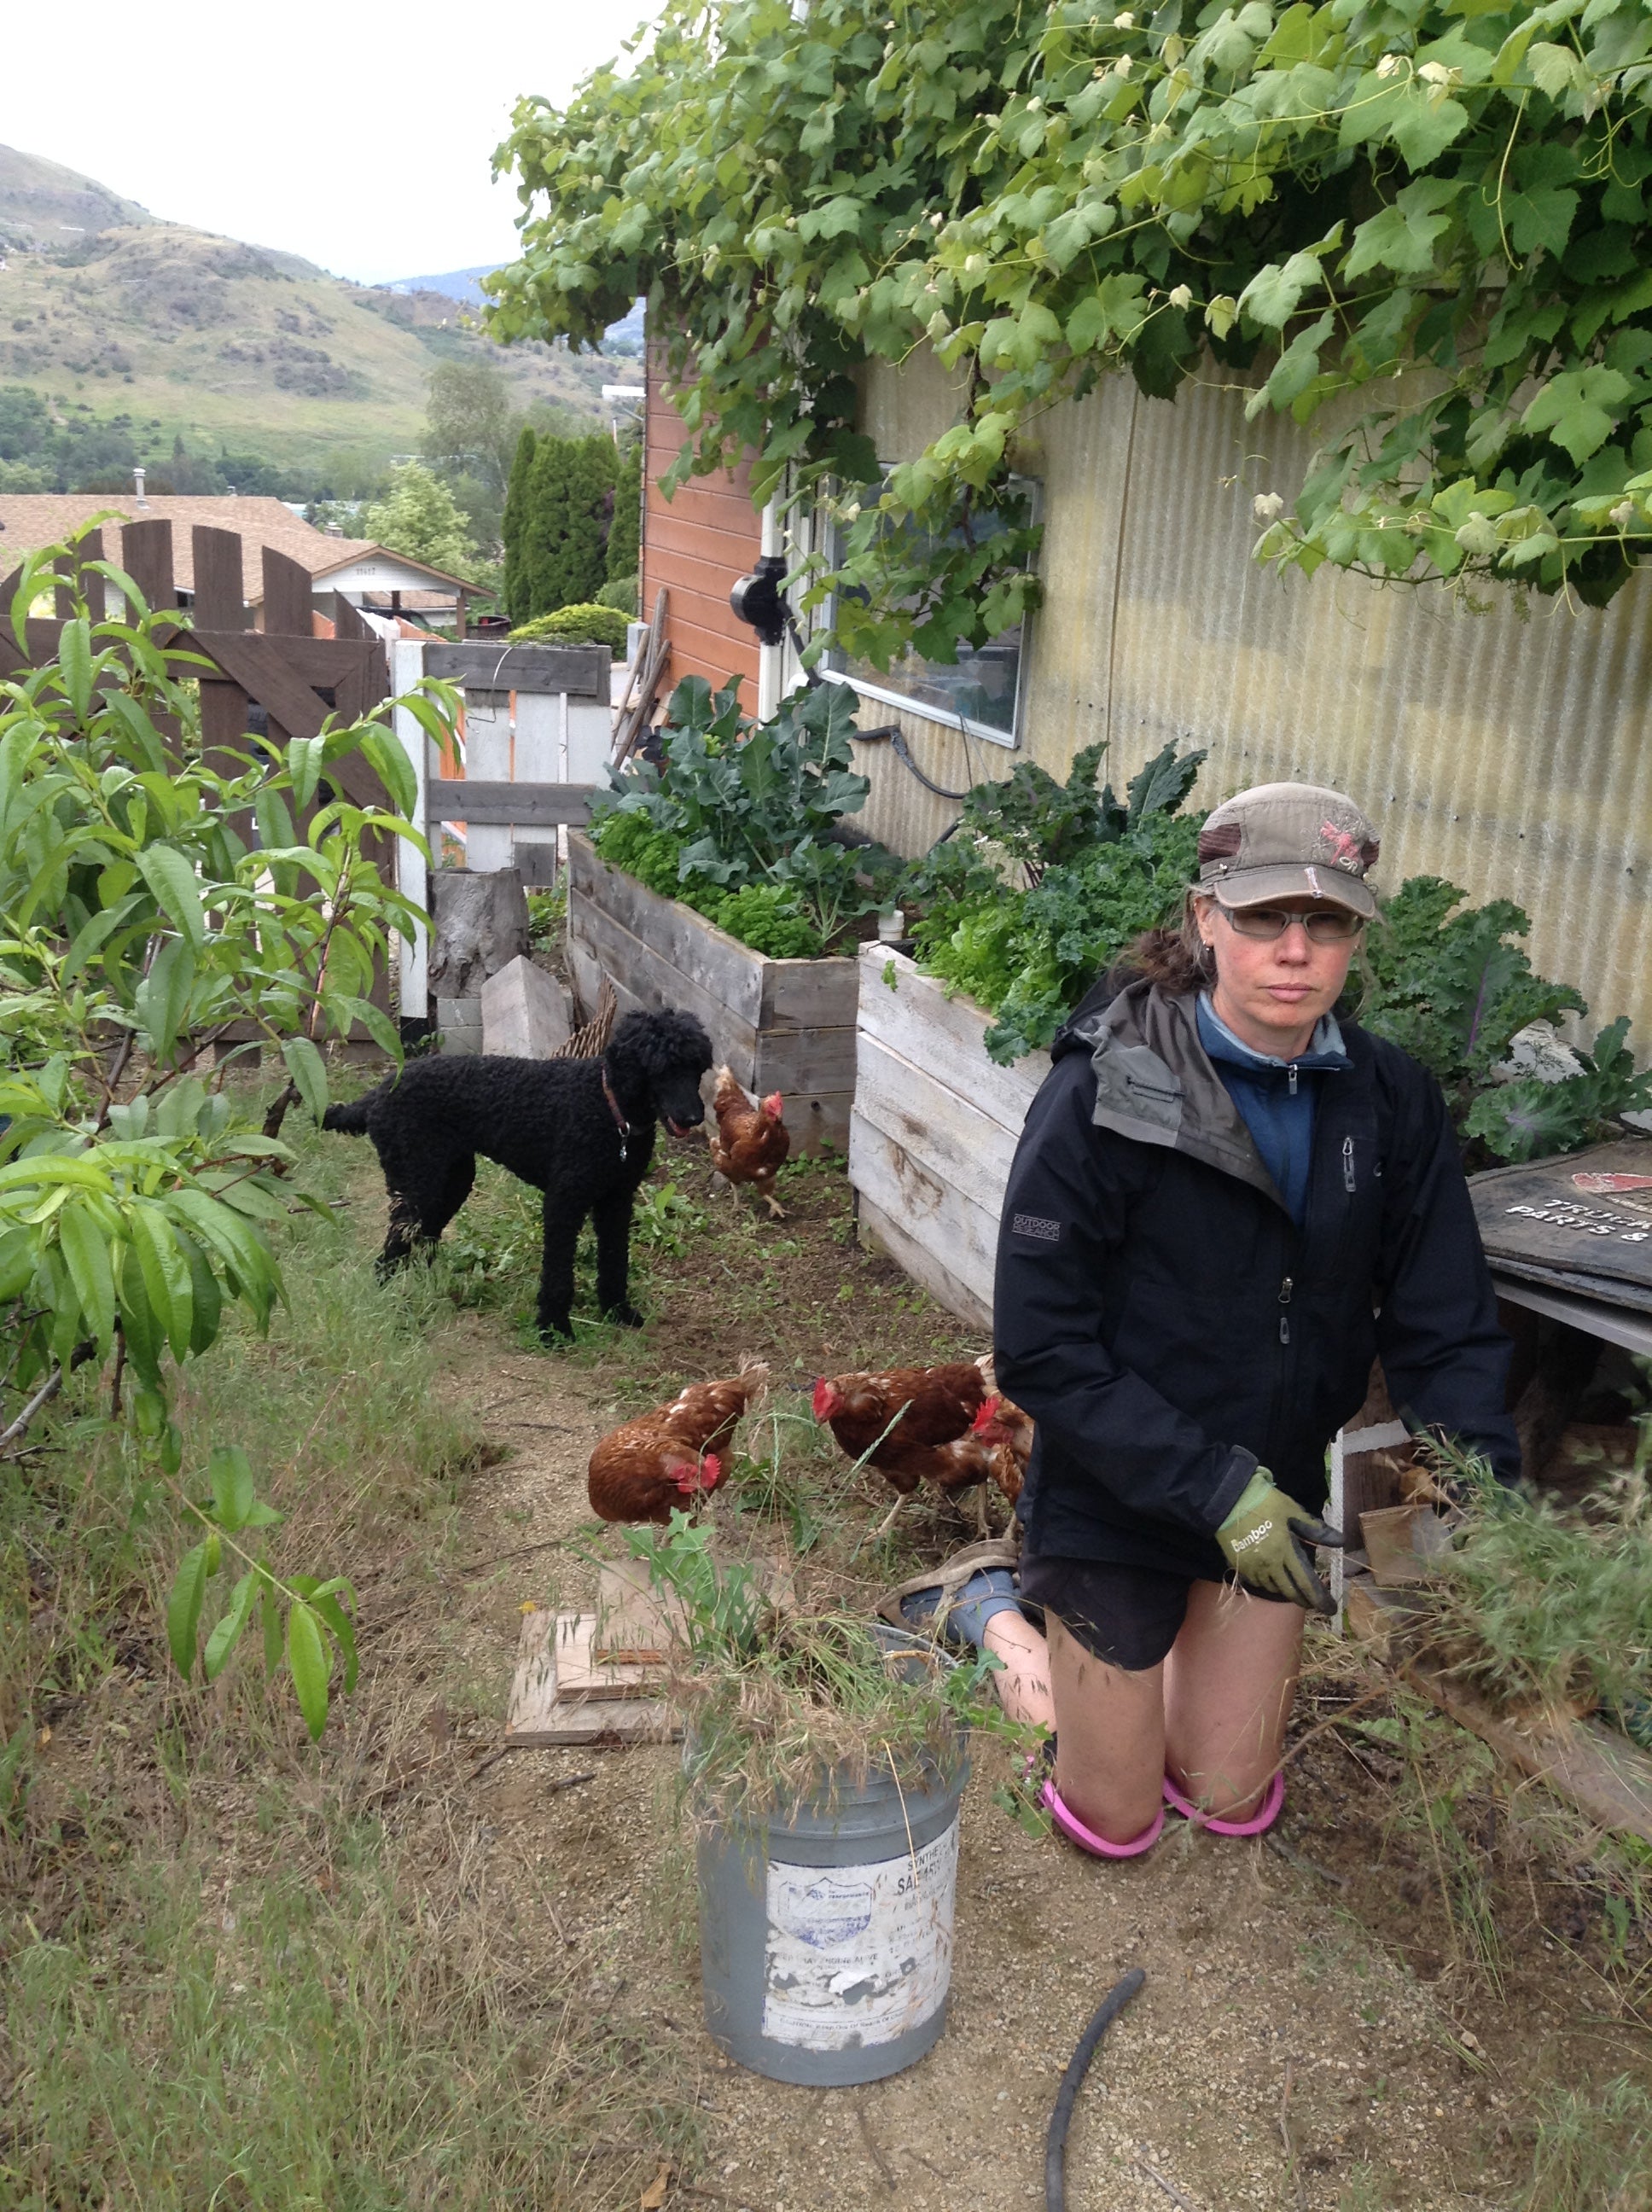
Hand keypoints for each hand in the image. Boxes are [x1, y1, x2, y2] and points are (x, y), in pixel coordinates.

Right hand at [1216, 1469, 1346, 1613]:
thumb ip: (1316, 1529)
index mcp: (1286, 1551)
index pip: (1306, 1583)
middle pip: (1290, 1591)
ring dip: (1286, 1591)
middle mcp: (1270, 1565)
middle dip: (1304, 1600)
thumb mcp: (1293, 1511)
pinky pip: (1257, 1582)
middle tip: (1313, 1603)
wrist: (1228, 1500)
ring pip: (1273, 1588)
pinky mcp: (1239, 1565)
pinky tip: (1272, 1578)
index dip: (1320, 1598)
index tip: (1331, 1609)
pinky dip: (1268, 1583)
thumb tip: (1341, 1541)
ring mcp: (1253, 1567)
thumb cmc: (1265, 1502)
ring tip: (1293, 1588)